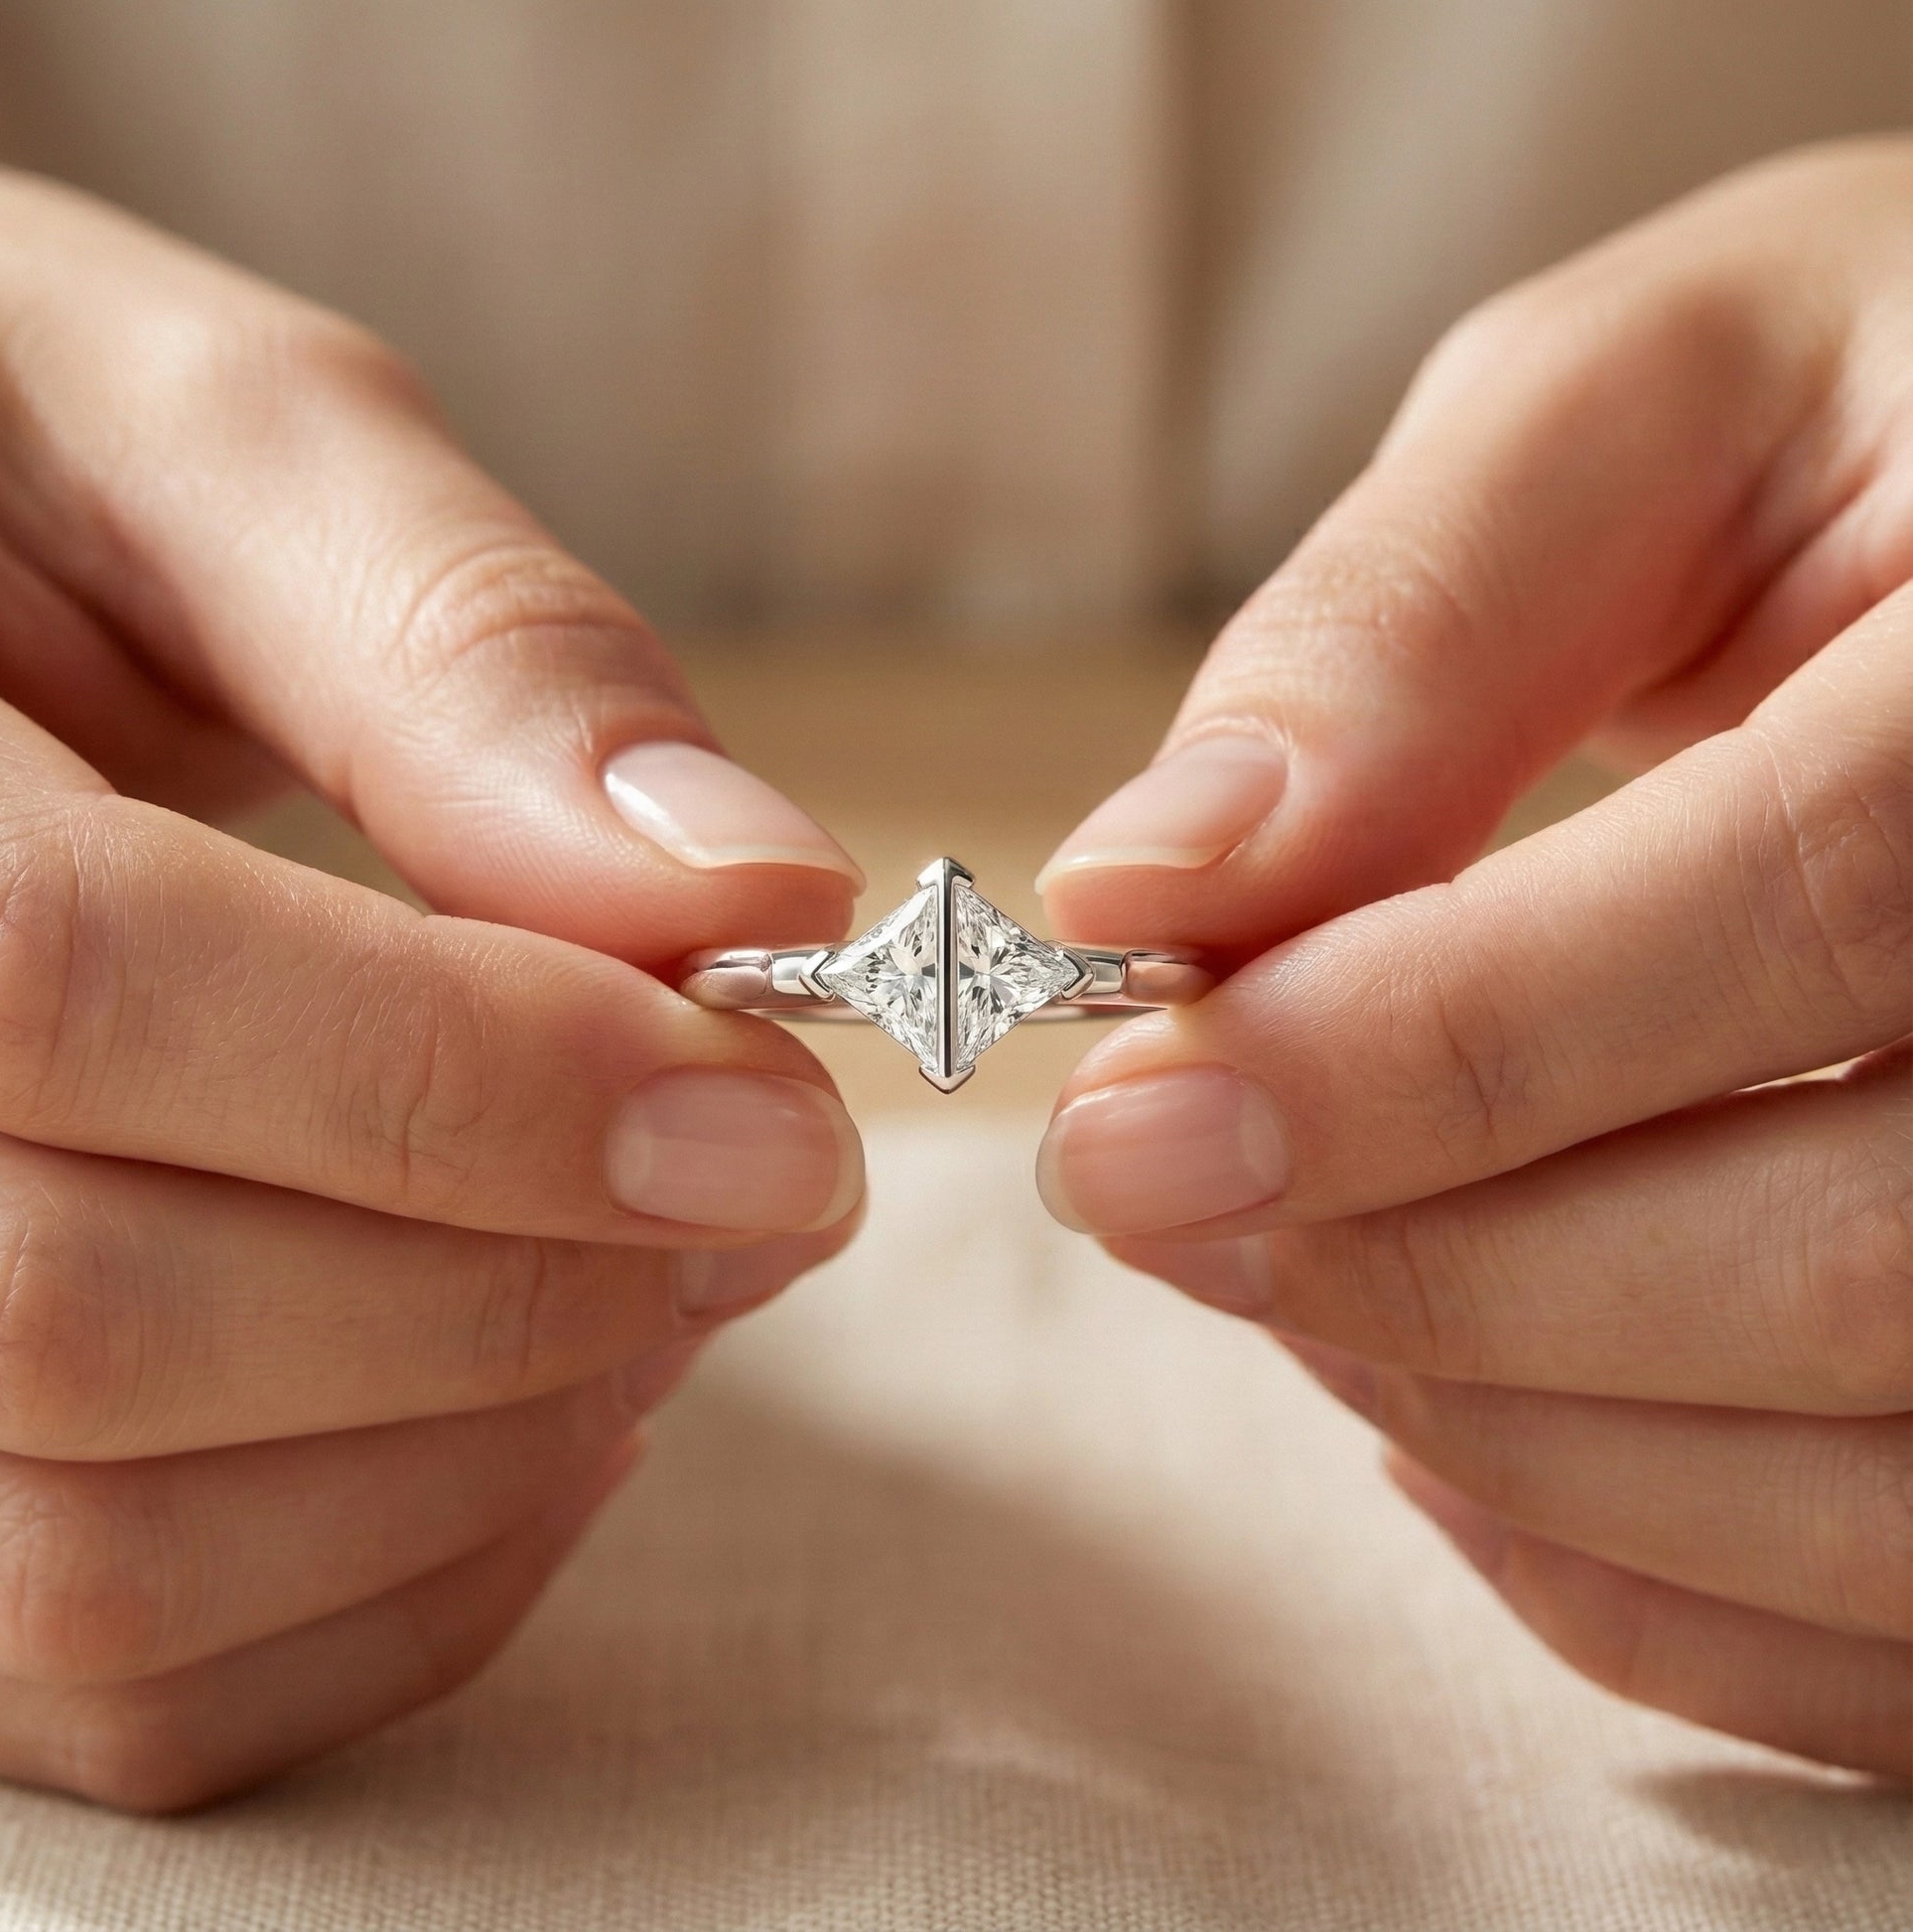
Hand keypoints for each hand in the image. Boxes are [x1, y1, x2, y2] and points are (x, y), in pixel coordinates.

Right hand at [0, 173, 866, 1807]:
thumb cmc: (10, 483)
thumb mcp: (199, 445)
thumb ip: (459, 642)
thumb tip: (750, 888)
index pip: (77, 986)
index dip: (480, 1077)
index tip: (781, 1104)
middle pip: (95, 1322)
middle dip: (524, 1276)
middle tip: (765, 1184)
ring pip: (108, 1565)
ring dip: (487, 1447)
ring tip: (670, 1281)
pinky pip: (132, 1692)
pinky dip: (407, 1588)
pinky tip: (545, 1416)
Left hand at [1035, 139, 1912, 1778]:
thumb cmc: (1861, 423)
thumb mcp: (1650, 406)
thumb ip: (1411, 623)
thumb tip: (1148, 884)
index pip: (1808, 900)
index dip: (1433, 1049)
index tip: (1129, 1109)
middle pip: (1850, 1260)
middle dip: (1427, 1263)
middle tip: (1152, 1193)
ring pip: (1879, 1486)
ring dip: (1501, 1424)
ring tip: (1276, 1276)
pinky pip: (1906, 1632)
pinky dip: (1631, 1579)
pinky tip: (1446, 1428)